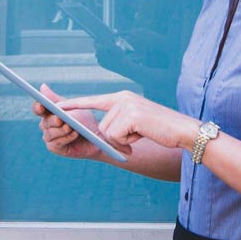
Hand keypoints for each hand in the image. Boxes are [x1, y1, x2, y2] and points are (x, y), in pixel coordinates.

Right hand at [33, 83, 106, 159]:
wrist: (97, 137)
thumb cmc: (84, 120)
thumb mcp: (73, 107)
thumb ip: (56, 100)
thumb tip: (42, 86)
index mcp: (49, 113)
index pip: (38, 109)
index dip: (38, 107)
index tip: (42, 105)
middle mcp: (46, 125)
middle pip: (45, 121)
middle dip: (53, 120)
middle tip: (60, 119)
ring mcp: (49, 137)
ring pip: (50, 133)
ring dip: (62, 130)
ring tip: (72, 127)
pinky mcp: (55, 147)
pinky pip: (56, 142)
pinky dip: (66, 138)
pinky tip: (75, 133)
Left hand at [56, 90, 193, 150]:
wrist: (183, 130)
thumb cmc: (162, 130)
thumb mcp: (137, 123)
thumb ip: (120, 122)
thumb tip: (105, 134)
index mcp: (122, 97)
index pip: (93, 100)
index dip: (74, 104)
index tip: (57, 105)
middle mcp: (122, 98)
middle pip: (102, 126)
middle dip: (116, 138)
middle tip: (136, 136)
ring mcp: (126, 105)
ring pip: (108, 133)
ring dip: (124, 140)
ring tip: (142, 133)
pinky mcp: (131, 115)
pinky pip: (117, 137)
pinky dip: (129, 142)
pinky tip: (143, 134)